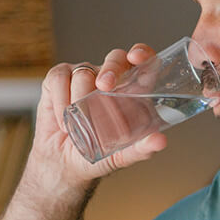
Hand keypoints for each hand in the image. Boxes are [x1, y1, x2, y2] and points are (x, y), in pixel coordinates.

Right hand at [26, 43, 167, 190]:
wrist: (64, 165)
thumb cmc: (97, 155)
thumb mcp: (122, 155)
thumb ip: (142, 149)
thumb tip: (160, 141)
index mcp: (132, 91)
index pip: (144, 63)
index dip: (143, 53)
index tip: (137, 57)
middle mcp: (111, 78)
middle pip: (116, 57)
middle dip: (111, 68)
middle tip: (103, 86)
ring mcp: (85, 76)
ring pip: (84, 72)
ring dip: (78, 99)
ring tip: (74, 126)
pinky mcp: (59, 78)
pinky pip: (60, 78)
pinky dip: (60, 100)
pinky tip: (62, 118)